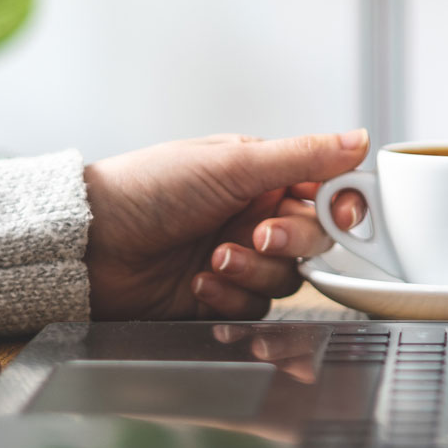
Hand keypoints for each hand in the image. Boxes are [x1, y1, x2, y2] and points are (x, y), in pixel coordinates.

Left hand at [83, 130, 370, 320]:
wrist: (90, 245)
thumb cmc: (148, 189)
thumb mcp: (230, 163)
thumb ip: (301, 156)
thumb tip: (358, 139)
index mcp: (262, 176)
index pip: (325, 191)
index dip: (340, 205)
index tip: (341, 213)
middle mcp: (255, 217)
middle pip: (313, 240)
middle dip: (289, 240)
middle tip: (257, 233)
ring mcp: (239, 259)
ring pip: (286, 279)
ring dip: (253, 270)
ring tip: (213, 259)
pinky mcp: (220, 298)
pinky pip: (254, 308)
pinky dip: (231, 296)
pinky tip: (199, 282)